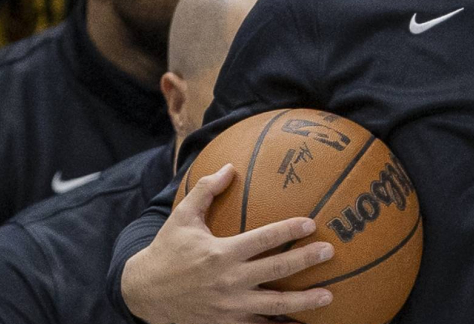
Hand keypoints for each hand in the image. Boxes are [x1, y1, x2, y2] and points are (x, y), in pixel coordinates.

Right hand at [123, 164, 334, 323]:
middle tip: (329, 252)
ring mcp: (229, 307)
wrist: (144, 293)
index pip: (262, 240)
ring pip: (273, 306)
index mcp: (220, 253)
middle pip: (275, 272)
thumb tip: (229, 166)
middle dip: (305, 261)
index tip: (311, 223)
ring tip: (328, 297)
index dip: (288, 231)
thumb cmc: (167, 251)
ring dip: (303, 302)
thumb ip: (205, 190)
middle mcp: (228, 281)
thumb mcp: (182, 217)